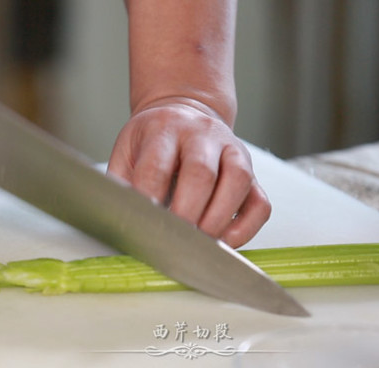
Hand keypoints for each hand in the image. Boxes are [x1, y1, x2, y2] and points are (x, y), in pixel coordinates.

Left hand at [107, 98, 270, 247]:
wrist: (184, 113)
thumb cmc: (151, 142)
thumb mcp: (126, 152)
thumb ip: (121, 183)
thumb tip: (118, 220)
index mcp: (164, 130)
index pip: (157, 166)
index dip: (150, 197)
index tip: (145, 225)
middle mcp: (202, 135)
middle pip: (200, 173)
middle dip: (186, 213)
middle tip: (173, 241)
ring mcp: (232, 150)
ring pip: (237, 182)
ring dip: (218, 219)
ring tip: (199, 244)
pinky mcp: (253, 172)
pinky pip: (260, 202)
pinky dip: (246, 227)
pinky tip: (225, 242)